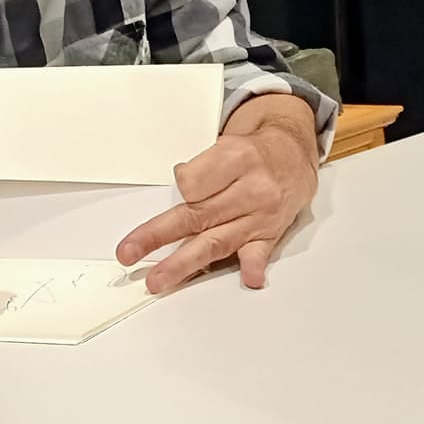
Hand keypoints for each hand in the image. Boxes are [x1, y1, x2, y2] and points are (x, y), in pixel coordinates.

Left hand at [116, 93, 319, 293]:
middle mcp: (250, 187)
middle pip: (196, 215)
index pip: (192, 183)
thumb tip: (179, 195)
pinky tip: (248, 278)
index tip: (183, 186)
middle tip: (130, 252)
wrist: (293, 156)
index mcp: (236, 158)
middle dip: (158, 236)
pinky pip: (259, 252)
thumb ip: (202, 171)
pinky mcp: (270, 234)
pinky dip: (252, 266)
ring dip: (184, 263)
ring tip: (159, 279)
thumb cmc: (254, 153)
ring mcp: (261, 214)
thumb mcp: (227, 144)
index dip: (182, 187)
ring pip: (217, 241)